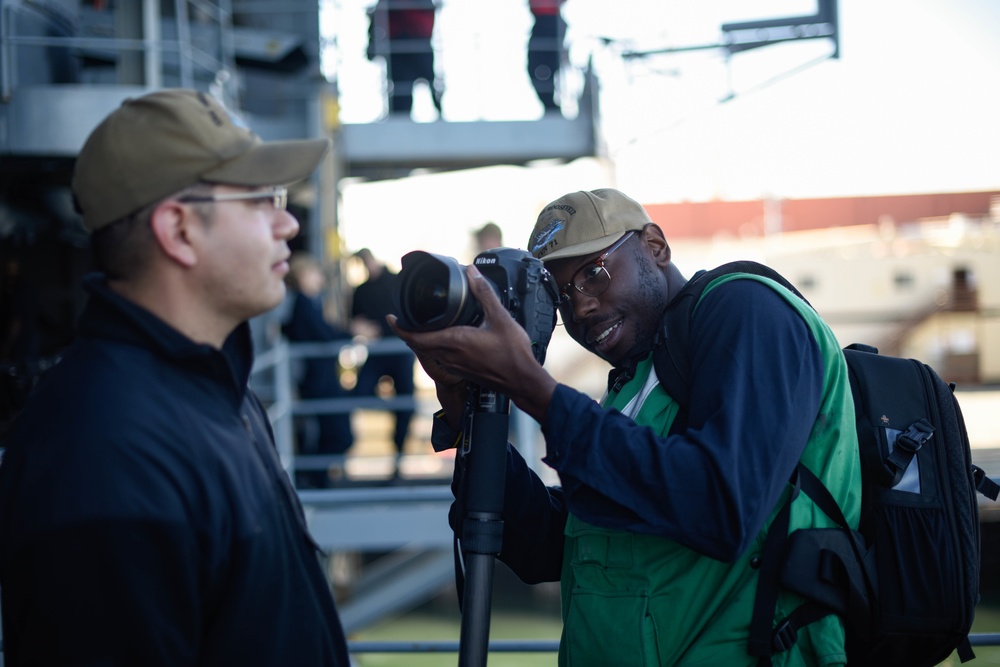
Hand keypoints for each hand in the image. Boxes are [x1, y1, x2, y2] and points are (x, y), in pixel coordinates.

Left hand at [387, 264, 556, 422]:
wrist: (521, 381)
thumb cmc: (512, 354)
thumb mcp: (500, 317)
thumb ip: (484, 293)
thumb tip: (472, 273)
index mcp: (454, 341)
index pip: (414, 337)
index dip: (399, 327)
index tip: (391, 317)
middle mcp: (449, 355)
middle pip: (418, 344)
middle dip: (409, 330)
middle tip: (405, 315)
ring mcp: (455, 365)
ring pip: (429, 351)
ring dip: (422, 338)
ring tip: (424, 323)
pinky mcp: (462, 370)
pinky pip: (441, 356)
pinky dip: (436, 345)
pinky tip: (447, 337)